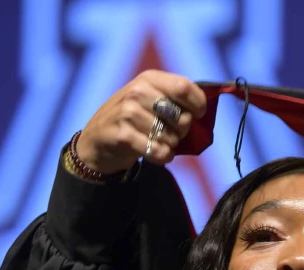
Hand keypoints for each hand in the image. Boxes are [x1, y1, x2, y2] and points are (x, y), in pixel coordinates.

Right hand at [75, 70, 207, 173]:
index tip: (199, 115)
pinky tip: (156, 153)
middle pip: (182, 116)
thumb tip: (206, 109)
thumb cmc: (133, 119)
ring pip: (171, 137)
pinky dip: (163, 157)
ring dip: (171, 146)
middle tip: (172, 133)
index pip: (185, 87)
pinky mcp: (123, 135)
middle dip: (183, 131)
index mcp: (149, 78)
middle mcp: (138, 91)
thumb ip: (175, 99)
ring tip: (160, 143)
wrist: (97, 139)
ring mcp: (128, 113)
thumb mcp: (150, 99)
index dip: (199, 104)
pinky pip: (158, 151)